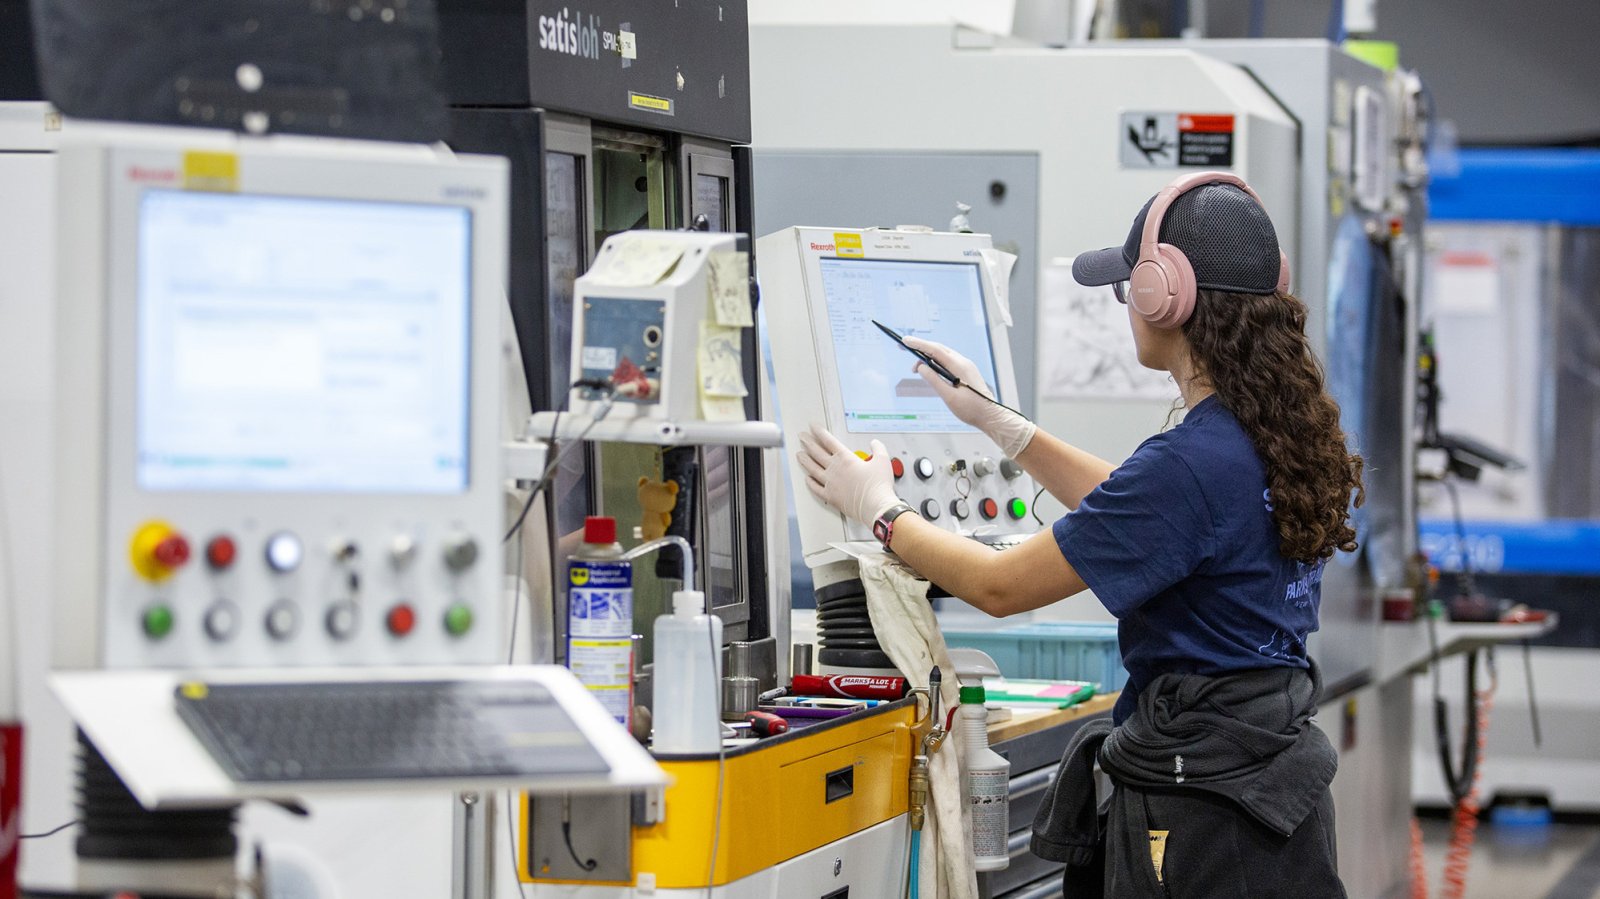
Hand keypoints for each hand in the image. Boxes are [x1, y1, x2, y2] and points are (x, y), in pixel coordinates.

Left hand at [795, 424, 900, 527]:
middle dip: (808, 442)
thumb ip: (878, 448)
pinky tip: (807, 479)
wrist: (875, 506)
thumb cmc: (878, 486)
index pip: (829, 441)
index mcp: (846, 458)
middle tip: (802, 437)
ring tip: (799, 455)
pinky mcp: (830, 496)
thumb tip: (875, 443)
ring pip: (813, 469)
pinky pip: (816, 488)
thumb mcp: (883, 461)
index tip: (813, 427)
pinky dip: (810, 483)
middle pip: (817, 452)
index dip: (819, 432)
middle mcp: (835, 469)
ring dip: (805, 460)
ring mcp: (830, 483)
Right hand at [902, 337, 1036, 458]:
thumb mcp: (949, 397)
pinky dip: (936, 362)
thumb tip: (921, 367)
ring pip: (943, 354)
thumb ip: (934, 380)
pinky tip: (929, 370)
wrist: (990, 416)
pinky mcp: (966, 371)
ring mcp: (966, 366)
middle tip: (904, 347)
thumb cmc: (971, 409)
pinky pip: (948, 361)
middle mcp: (963, 362)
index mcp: (959, 366)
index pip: (935, 350)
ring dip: (928, 356)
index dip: (919, 344)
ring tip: (914, 368)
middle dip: (920, 347)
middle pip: (939, 349)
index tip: (905, 341)